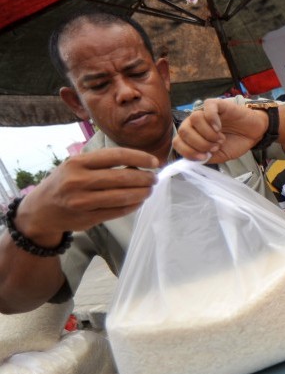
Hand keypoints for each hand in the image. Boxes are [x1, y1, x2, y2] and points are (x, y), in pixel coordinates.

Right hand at [13, 148, 158, 244]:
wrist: (40, 210)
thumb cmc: (64, 183)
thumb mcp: (76, 166)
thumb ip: (102, 164)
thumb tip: (139, 165)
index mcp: (77, 162)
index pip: (116, 155)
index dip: (140, 158)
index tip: (154, 162)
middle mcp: (78, 180)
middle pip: (122, 178)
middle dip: (144, 178)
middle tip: (154, 179)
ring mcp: (82, 201)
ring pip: (121, 196)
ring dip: (141, 193)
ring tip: (149, 190)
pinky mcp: (87, 218)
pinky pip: (117, 212)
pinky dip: (132, 206)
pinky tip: (138, 202)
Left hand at [173, 98, 267, 162]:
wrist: (253, 134)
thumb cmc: (235, 143)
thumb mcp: (218, 156)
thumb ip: (204, 157)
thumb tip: (191, 159)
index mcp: (193, 135)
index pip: (178, 142)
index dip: (188, 152)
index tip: (205, 157)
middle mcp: (196, 123)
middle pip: (183, 130)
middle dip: (199, 143)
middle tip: (215, 147)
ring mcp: (206, 112)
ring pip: (194, 118)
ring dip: (208, 133)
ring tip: (220, 138)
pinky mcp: (218, 104)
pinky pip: (207, 107)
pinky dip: (212, 119)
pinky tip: (219, 127)